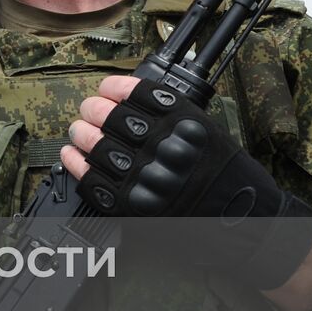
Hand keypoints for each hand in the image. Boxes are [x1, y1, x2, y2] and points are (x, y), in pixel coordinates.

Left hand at [64, 76, 311, 288]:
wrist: (240, 222)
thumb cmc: (225, 176)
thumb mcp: (206, 132)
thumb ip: (169, 114)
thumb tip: (125, 99)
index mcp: (183, 125)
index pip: (135, 94)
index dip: (112, 88)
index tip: (105, 88)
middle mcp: (162, 148)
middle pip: (110, 118)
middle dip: (92, 109)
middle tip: (88, 109)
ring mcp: (145, 177)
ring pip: (96, 146)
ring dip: (81, 134)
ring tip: (78, 131)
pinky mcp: (133, 205)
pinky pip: (93, 179)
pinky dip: (75, 164)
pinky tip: (71, 155)